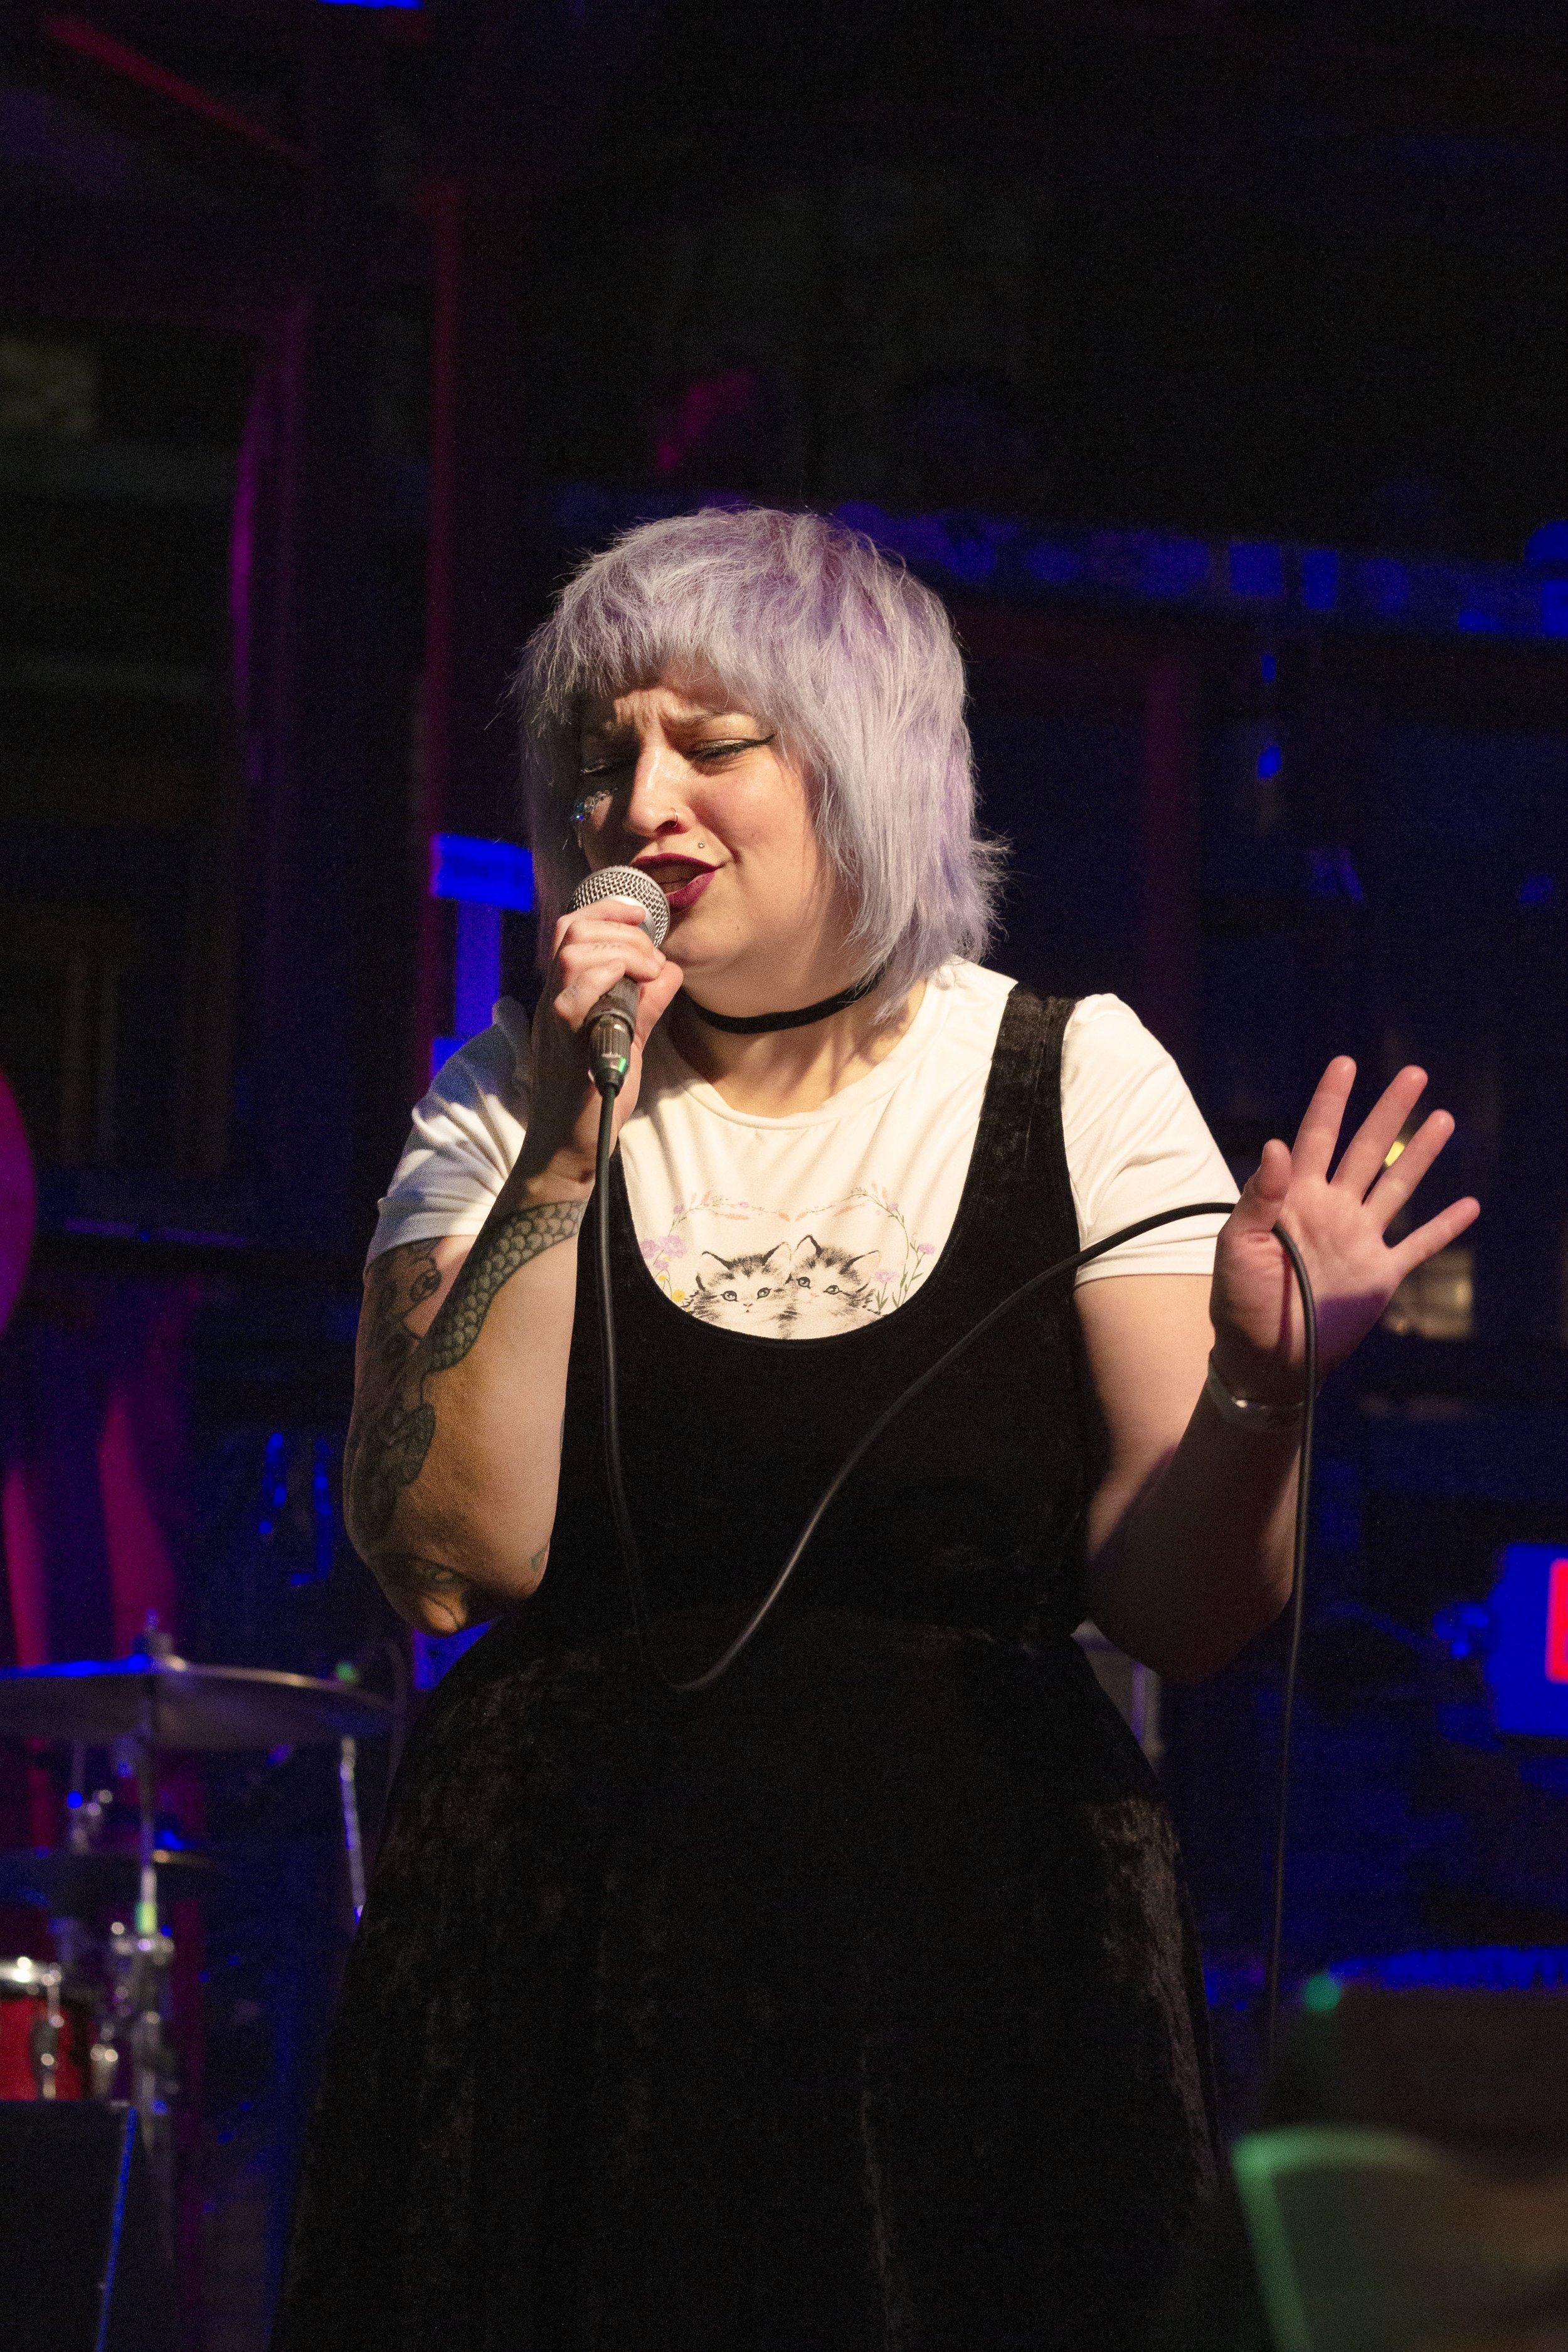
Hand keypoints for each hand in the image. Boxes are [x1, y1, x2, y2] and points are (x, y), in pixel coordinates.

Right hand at [517, 901, 683, 1189]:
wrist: (570, 1145)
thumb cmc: (596, 1093)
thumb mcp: (628, 1038)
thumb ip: (645, 1003)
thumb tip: (671, 969)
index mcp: (564, 993)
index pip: (571, 929)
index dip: (606, 909)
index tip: (641, 915)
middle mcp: (553, 998)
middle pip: (571, 930)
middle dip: (620, 927)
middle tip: (651, 953)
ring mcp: (556, 1018)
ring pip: (574, 954)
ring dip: (622, 951)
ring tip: (648, 972)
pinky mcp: (565, 1041)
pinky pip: (575, 993)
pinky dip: (610, 976)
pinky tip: (638, 986)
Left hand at [1209, 1059, 1479, 1403]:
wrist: (1264, 1359)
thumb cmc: (1240, 1302)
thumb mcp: (1237, 1246)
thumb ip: (1258, 1198)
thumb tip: (1275, 1145)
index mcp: (1294, 1198)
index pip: (1315, 1137)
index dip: (1330, 1101)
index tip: (1345, 1064)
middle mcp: (1332, 1209)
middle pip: (1366, 1150)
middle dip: (1389, 1112)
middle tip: (1414, 1074)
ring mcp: (1359, 1240)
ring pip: (1397, 1186)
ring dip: (1420, 1154)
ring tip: (1443, 1119)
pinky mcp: (1379, 1275)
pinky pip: (1418, 1245)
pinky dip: (1444, 1227)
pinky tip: (1469, 1205)